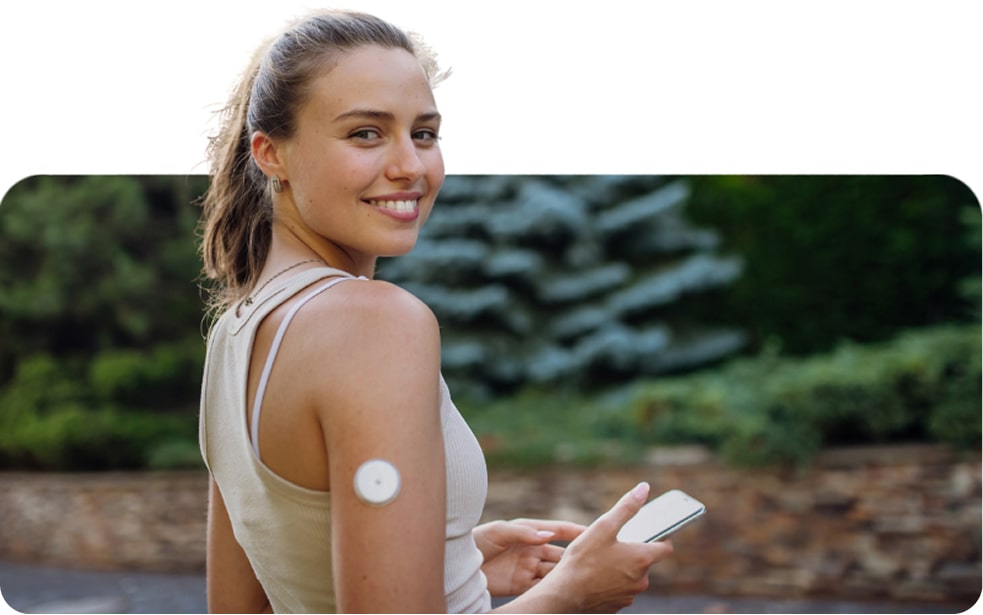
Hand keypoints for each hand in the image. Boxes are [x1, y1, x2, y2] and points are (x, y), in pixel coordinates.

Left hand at [473, 518, 585, 596]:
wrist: (458, 565)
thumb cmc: (476, 540)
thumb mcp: (498, 532)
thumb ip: (522, 532)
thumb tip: (546, 535)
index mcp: (529, 532)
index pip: (558, 530)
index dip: (576, 531)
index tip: (596, 532)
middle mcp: (532, 549)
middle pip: (560, 554)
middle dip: (576, 558)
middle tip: (595, 563)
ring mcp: (528, 568)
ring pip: (554, 573)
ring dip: (567, 576)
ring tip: (584, 581)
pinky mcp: (521, 585)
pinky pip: (542, 588)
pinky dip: (553, 591)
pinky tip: (565, 593)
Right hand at [539, 482, 674, 612]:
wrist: (564, 594)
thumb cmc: (582, 560)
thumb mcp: (603, 527)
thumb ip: (626, 507)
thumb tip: (644, 488)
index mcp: (641, 559)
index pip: (666, 548)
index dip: (661, 538)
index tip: (653, 533)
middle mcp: (640, 580)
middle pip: (645, 562)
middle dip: (632, 552)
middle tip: (612, 545)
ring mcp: (629, 595)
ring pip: (631, 576)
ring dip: (622, 568)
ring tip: (600, 561)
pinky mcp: (616, 605)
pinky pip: (619, 589)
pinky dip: (612, 582)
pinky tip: (595, 576)